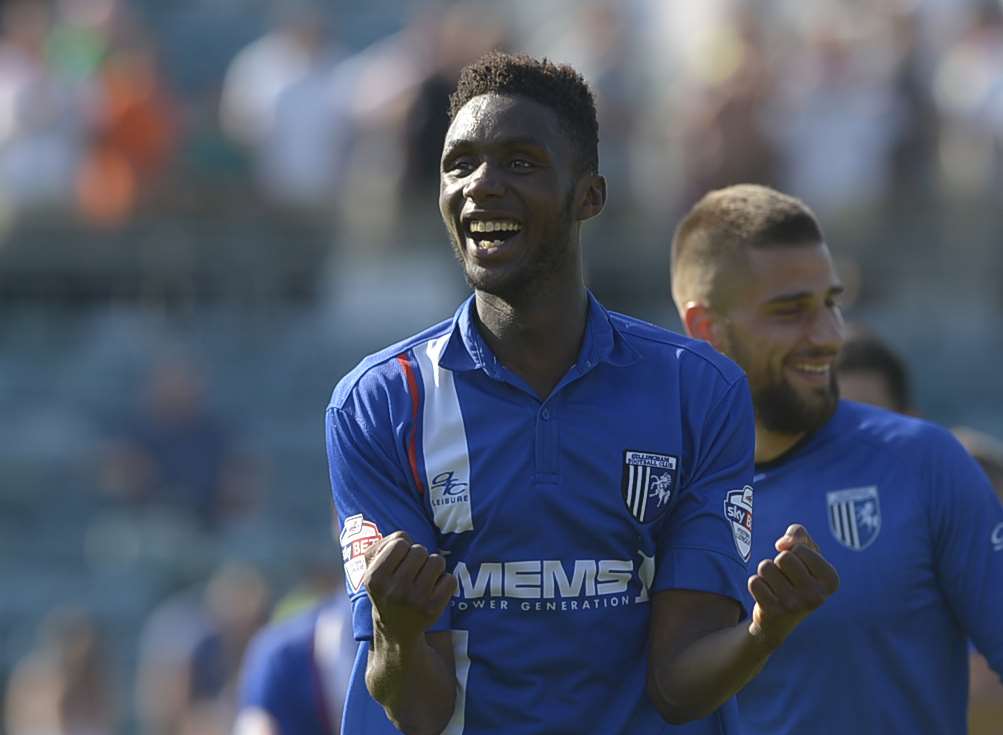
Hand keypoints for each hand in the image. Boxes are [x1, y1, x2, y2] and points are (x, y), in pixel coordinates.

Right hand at [362, 531, 456, 643]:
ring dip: (433, 566)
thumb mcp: (372, 568)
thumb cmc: (386, 589)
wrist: (396, 630)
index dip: (403, 547)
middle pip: (420, 550)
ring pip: (437, 560)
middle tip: (413, 572)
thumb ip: (384, 544)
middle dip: (419, 557)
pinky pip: (450, 578)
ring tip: (423, 579)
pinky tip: (433, 591)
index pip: (400, 542)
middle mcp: (394, 589)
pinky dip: (445, 581)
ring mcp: (415, 599)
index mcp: (375, 578)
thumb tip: (404, 537)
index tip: (400, 561)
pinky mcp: (433, 608)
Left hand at [747, 524, 838, 649]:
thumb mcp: (806, 555)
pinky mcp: (773, 612)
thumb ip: (799, 535)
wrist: (779, 621)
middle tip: (785, 578)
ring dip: (766, 573)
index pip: (800, 548)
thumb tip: (782, 544)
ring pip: (766, 567)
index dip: (793, 552)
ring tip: (775, 586)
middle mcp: (817, 595)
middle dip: (779, 562)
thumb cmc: (795, 579)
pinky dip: (756, 584)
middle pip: (783, 557)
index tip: (799, 568)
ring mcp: (795, 605)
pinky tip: (766, 596)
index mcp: (831, 580)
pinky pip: (754, 582)